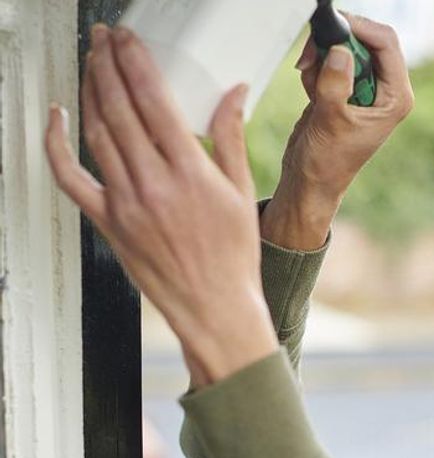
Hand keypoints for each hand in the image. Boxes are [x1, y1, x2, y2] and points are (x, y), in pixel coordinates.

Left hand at [44, 24, 277, 386]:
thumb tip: (234, 94)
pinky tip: (59, 117)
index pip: (154, 100)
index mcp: (191, 173)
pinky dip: (57, 143)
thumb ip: (231, 138)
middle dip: (107, 64)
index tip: (129, 40)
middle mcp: (154, 184)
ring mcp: (126, 203)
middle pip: (119, 107)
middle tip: (104, 40)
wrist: (215, 307)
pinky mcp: (107, 222)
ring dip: (89, 91)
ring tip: (91, 65)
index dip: (136, 61)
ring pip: (95, 132)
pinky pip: (70, 176)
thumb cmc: (233, 259)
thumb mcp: (242, 193)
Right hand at [262, 14, 414, 249]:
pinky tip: (311, 94)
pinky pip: (330, 61)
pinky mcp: (345, 88)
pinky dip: (315, 69)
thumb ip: (335, 84)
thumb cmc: (327, 163)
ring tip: (312, 86)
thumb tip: (340, 52)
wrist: (310, 180)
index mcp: (396, 97)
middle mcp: (385, 89)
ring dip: (321, 58)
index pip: (386, 44)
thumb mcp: (331, 121)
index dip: (359, 28)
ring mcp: (364, 87)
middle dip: (334, 43)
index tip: (332, 25)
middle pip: (365, 39)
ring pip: (344, 47)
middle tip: (311, 56)